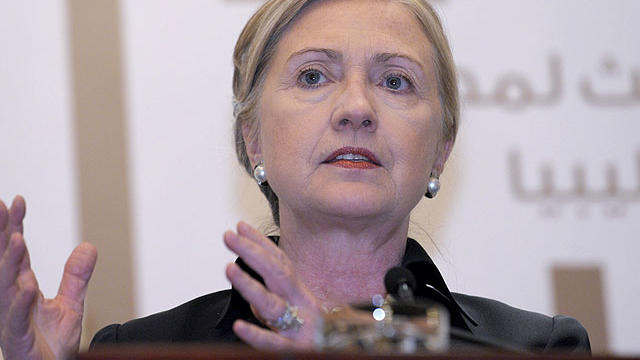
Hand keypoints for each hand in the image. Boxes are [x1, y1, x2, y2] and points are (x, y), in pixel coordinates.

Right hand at [0, 196, 97, 359]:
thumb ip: (76, 276)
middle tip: (1, 207)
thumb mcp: (70, 304)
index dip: (15, 226)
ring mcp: (12, 318)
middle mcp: (13, 299)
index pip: (17, 251)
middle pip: (6, 261)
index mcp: (22, 288)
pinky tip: (26, 286)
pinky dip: (21, 302)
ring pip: (6, 286)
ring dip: (10, 262)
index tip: (18, 200)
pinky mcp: (17, 338)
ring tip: (17, 238)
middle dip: (3, 234)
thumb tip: (89, 246)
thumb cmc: (52, 344)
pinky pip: (17, 318)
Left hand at [224, 222, 323, 349]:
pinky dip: (258, 335)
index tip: (241, 227)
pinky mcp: (298, 351)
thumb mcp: (305, 313)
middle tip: (230, 236)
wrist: (351, 356)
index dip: (261, 243)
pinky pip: (276, 344)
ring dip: (250, 286)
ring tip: (230, 269)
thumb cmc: (326, 337)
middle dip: (252, 252)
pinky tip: (240, 326)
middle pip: (277, 274)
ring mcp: (300, 329)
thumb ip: (279, 303)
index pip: (280, 263)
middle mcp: (302, 307)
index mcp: (302, 296)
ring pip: (273, 305)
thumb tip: (253, 297)